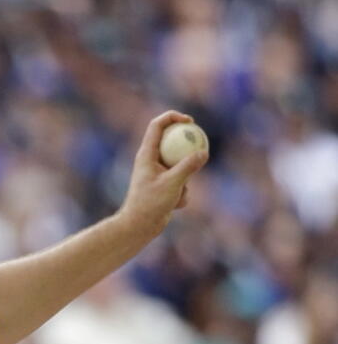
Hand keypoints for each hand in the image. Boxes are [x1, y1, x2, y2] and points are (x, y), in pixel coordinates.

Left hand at [117, 110, 208, 236]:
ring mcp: (158, 173)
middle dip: (187, 146)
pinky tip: (174, 205)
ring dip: (186, 180)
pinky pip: (181, 182)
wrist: (140, 226)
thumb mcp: (173, 183)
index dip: (172, 117)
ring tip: (176, 194)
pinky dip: (182, 193)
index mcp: (146, 154)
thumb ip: (188, 167)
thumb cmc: (150, 204)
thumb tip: (203, 152)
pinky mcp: (164, 185)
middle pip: (170, 141)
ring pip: (180, 165)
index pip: (156, 126)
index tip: (190, 120)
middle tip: (202, 144)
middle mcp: (150, 160)